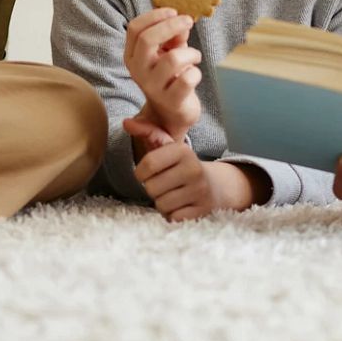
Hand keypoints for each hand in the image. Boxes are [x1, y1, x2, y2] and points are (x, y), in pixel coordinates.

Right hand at [122, 8, 201, 135]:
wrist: (171, 113)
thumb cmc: (170, 76)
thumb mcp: (168, 52)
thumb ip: (173, 36)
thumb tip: (182, 23)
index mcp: (132, 56)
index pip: (134, 29)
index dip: (155, 15)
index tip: (173, 11)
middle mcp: (138, 71)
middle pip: (147, 39)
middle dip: (171, 25)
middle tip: (188, 21)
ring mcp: (153, 87)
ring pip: (173, 59)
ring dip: (190, 52)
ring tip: (194, 56)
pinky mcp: (171, 101)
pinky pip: (187, 79)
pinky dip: (196, 72)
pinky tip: (195, 74)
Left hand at [125, 121, 259, 221]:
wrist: (215, 185)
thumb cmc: (181, 165)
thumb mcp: (168, 147)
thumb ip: (148, 132)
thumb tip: (126, 122)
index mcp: (183, 151)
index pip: (148, 165)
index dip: (140, 173)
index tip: (146, 174)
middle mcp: (194, 169)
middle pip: (151, 188)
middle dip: (152, 189)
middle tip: (163, 185)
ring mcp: (200, 191)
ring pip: (161, 205)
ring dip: (162, 203)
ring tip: (172, 195)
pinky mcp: (203, 210)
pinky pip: (173, 218)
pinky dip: (172, 215)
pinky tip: (180, 206)